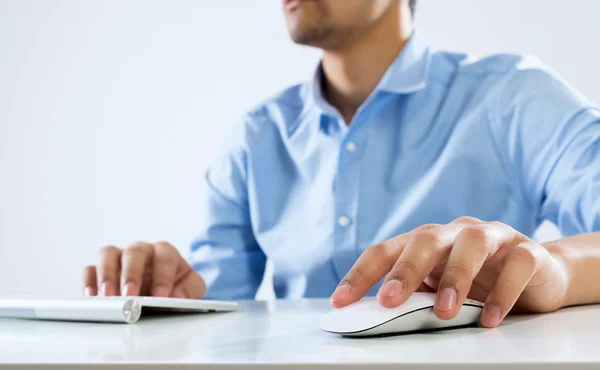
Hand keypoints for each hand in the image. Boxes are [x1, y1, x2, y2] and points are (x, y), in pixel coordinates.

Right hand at [83, 241, 205, 297]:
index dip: (163, 275)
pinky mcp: (100, 269)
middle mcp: (141, 250)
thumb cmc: (177, 287)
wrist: (164, 292)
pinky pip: (90, 269)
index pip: (164, 255)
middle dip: (131, 274)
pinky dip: (89, 281)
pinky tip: (92, 296)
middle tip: (130, 296)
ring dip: (107, 275)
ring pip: (108, 254)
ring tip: (108, 297)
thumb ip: (189, 291)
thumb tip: (176, 297)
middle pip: (134, 252)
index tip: (161, 296)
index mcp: (165, 251)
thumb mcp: (192, 289)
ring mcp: (119, 258)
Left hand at [330, 217, 568, 327]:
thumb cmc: (479, 281)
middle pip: (424, 240)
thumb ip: (415, 295)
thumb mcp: (441, 287)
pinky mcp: (527, 251)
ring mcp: (493, 237)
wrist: (538, 274)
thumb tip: (376, 317)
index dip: (361, 274)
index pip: (387, 250)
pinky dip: (502, 292)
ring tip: (445, 312)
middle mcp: (455, 232)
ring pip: (471, 245)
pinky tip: (489, 317)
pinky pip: (516, 265)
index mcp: (427, 240)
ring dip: (455, 277)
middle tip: (388, 300)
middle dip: (404, 270)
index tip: (340, 301)